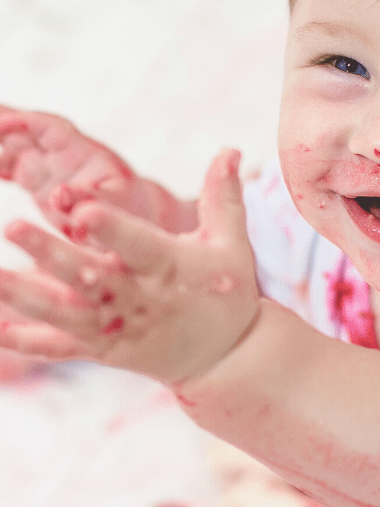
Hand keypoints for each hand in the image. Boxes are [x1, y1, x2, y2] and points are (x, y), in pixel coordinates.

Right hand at [0, 106, 195, 233]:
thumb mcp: (118, 204)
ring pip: (8, 144)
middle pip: (18, 128)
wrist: (134, 214)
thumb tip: (60, 197)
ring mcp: (44, 162)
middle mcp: (58, 150)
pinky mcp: (35, 179)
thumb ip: (91, 199)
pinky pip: (5, 165)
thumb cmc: (131, 206)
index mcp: (81, 149)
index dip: (19, 121)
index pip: (46, 126)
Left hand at [0, 149, 258, 384]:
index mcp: (170, 267)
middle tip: (12, 227)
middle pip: (91, 277)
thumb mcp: (231, 243)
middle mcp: (140, 299)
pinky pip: (60, 347)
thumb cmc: (228, 292)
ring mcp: (119, 327)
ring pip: (67, 313)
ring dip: (25, 296)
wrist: (226, 357)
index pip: (138, 245)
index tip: (82, 211)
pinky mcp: (105, 349)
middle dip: (52, 253)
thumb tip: (230, 149)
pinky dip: (26, 341)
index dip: (111, 229)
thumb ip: (223, 196)